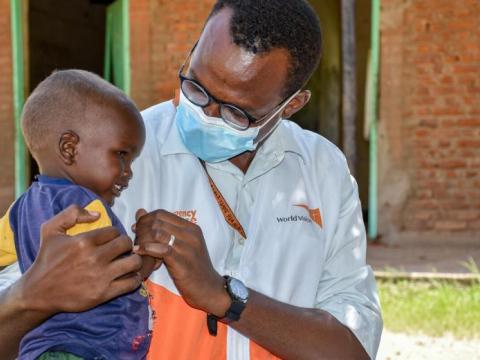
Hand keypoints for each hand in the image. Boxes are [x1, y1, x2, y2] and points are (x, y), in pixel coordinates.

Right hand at [18, 205, 142, 313]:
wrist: (38, 292)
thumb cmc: (46, 259)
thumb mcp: (50, 229)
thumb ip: (71, 213)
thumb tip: (97, 214)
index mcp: (84, 241)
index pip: (114, 231)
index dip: (114, 234)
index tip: (110, 241)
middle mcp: (94, 258)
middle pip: (126, 244)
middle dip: (126, 245)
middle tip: (121, 250)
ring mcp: (101, 277)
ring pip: (134, 262)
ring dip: (134, 260)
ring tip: (127, 262)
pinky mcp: (104, 293)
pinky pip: (131, 283)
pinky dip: (134, 278)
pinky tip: (127, 276)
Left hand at [134, 209, 229, 316]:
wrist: (208, 289)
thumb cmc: (192, 268)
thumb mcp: (179, 246)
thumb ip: (162, 231)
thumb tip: (140, 212)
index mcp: (191, 228)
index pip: (162, 213)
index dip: (145, 219)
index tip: (137, 229)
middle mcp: (191, 234)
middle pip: (158, 222)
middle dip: (141, 229)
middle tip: (135, 239)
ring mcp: (188, 247)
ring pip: (158, 233)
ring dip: (143, 239)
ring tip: (137, 247)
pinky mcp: (183, 262)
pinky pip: (161, 250)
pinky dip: (147, 249)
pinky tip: (139, 253)